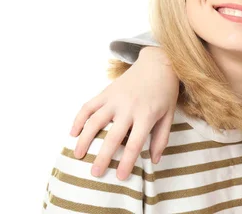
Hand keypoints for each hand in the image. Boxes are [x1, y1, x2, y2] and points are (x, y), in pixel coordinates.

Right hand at [70, 46, 178, 179]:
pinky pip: (88, 106)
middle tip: (95, 173)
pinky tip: (73, 133)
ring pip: (95, 121)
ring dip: (84, 139)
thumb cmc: (165, 92)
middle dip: (103, 156)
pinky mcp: (106, 92)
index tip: (120, 177)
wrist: (158, 63)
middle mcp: (128, 107)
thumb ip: (161, 137)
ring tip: (78, 156)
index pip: (135, 143)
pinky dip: (78, 119)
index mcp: (146, 115)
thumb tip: (154, 160)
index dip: (126, 162)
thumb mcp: (169, 114)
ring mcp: (115, 99)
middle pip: (113, 136)